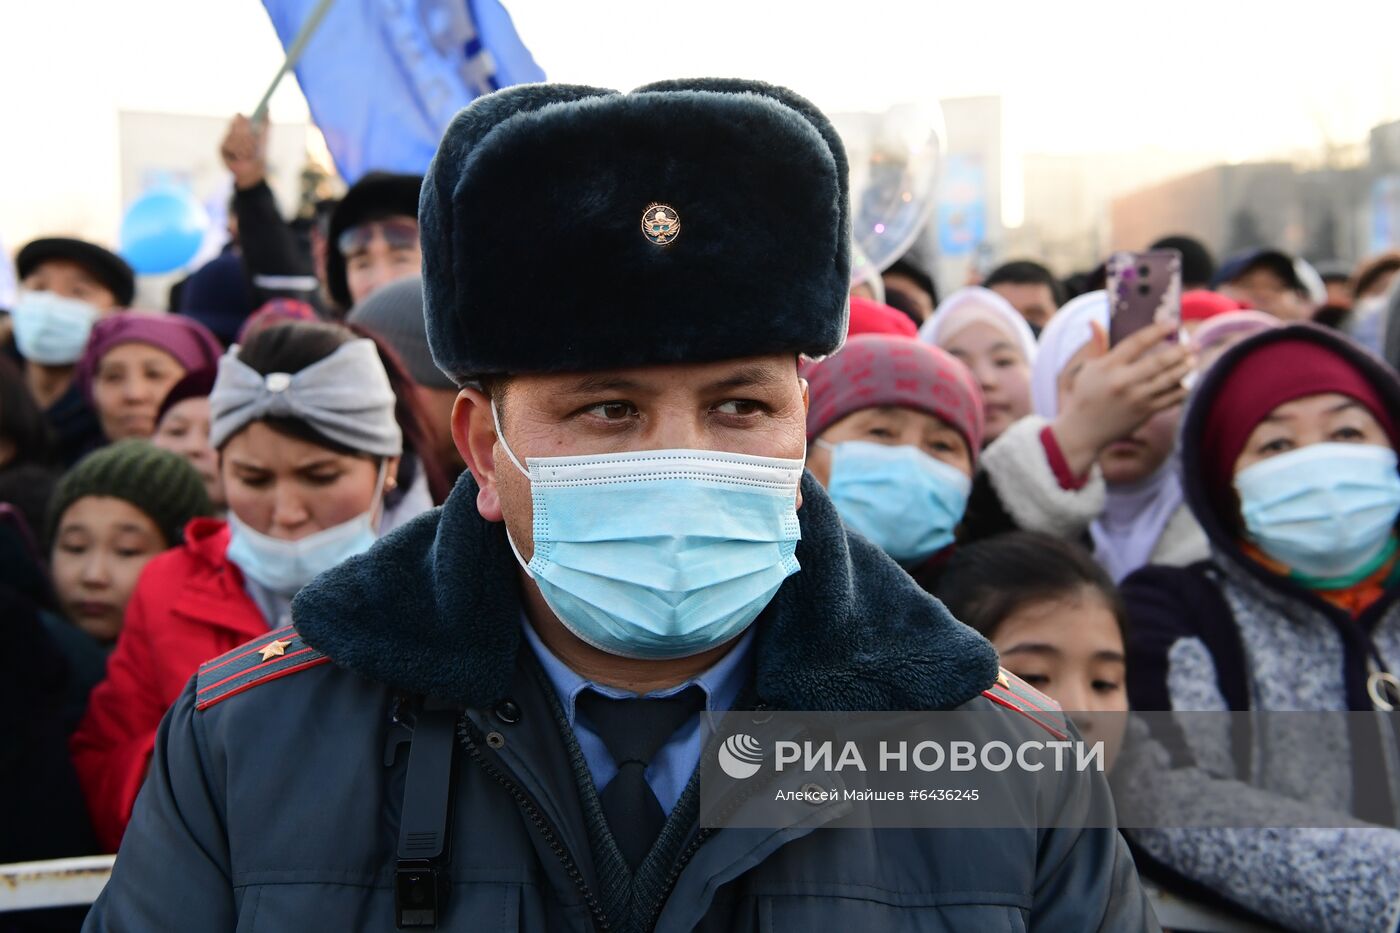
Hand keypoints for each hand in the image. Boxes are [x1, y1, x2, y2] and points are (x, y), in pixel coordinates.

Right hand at [220, 114, 266, 190]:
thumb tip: (267, 107)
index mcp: (242, 127)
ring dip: (244, 146)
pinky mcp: (221, 148)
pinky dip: (238, 152)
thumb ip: (266, 123)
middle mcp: (232, 131)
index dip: (243, 120)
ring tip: (249, 154)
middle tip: (253, 145)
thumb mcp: (265, 138)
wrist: (254, 171)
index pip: (239, 117)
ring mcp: (226, 139)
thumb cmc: (260, 154)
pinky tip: (241, 158)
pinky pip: (229, 145)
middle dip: (247, 136)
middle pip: (235, 125)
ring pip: (233, 136)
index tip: (249, 123)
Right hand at [1050, 321, 1193, 477]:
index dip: (1156, 331)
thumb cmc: (1086, 395)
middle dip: (1180, 351)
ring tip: (1193, 359)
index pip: (1136, 342)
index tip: (1172, 323)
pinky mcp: (1145, 413)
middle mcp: (1123, 382)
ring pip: (1168, 380)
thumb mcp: (1087, 369)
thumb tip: (1095, 321)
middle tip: (1194, 343)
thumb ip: (1098, 345)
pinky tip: (1189, 381)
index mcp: (1107, 367)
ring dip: (1184, 368)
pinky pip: (1170, 399)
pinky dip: (1182, 389)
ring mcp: (1136, 399)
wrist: (1083, 431)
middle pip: (1158, 362)